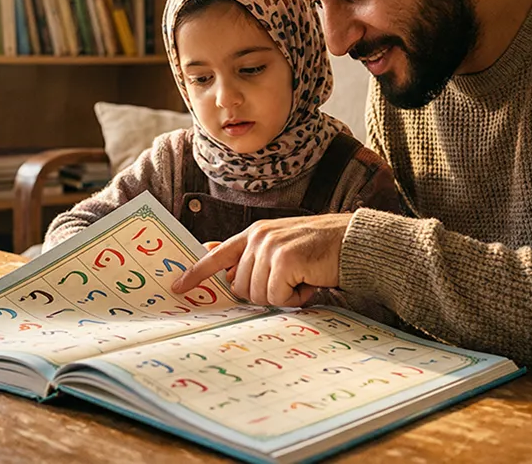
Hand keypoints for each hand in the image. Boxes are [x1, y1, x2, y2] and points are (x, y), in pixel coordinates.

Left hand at [172, 213, 352, 306]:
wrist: (354, 242)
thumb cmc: (321, 250)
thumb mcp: (283, 249)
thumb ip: (255, 258)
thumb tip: (226, 272)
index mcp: (254, 234)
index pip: (217, 255)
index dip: (196, 274)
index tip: (177, 288)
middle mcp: (258, 237)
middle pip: (240, 288)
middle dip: (264, 294)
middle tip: (290, 282)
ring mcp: (270, 247)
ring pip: (258, 295)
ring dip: (283, 296)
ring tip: (303, 278)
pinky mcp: (285, 260)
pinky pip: (277, 297)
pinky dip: (296, 298)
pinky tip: (310, 281)